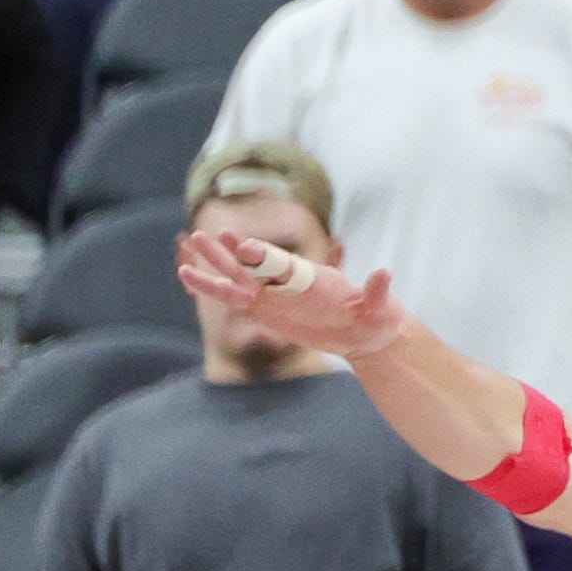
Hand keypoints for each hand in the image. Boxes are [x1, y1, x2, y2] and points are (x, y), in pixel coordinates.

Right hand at [176, 228, 409, 360]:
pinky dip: (211, 287)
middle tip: (203, 237)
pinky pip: (232, 298)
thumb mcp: (379, 308)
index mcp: (309, 275)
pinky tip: (186, 275)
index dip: (264, 255)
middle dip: (229, 253)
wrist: (364, 333)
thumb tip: (385, 274)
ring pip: (236, 278)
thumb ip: (376, 293)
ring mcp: (271, 293)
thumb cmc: (374, 317)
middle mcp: (286, 280)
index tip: (243, 247)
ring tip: (187, 251)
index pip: (282, 263)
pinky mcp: (263, 309)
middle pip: (253, 264)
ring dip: (212, 266)